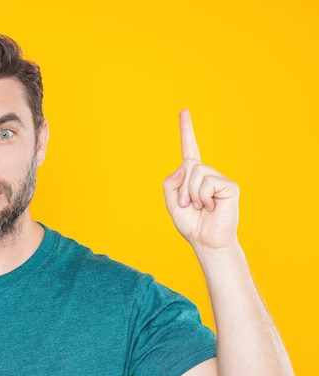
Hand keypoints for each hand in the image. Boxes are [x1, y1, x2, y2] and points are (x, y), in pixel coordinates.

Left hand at [163, 109, 239, 249]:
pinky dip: (203, 197)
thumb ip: (171, 183)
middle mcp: (206, 174)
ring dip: (192, 194)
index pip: (189, 148)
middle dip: (182, 188)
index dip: (186, 130)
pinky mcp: (229, 186)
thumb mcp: (172, 203)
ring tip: (200, 207)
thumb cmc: (191, 223)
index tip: (184, 110)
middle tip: (188, 205)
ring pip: (197, 173)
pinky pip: (208, 183)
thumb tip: (186, 164)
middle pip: (188, 165)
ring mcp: (219, 179)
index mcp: (192, 176)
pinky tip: (210, 207)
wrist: (206, 241)